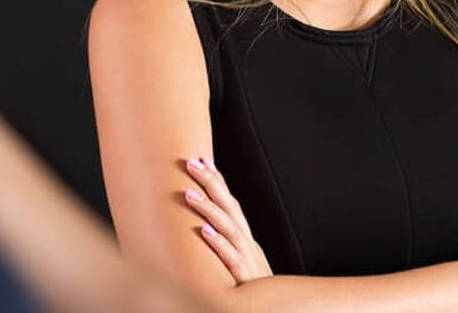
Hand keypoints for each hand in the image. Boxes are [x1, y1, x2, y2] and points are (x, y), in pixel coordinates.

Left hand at [183, 156, 272, 283]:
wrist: (268, 310)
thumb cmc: (250, 286)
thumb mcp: (240, 259)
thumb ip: (227, 244)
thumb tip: (204, 227)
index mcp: (245, 237)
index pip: (230, 202)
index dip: (218, 181)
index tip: (203, 160)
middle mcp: (246, 242)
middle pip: (229, 206)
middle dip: (211, 183)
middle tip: (192, 163)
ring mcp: (246, 258)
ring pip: (228, 228)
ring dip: (209, 209)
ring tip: (189, 194)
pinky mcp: (243, 276)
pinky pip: (230, 257)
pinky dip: (219, 243)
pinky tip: (204, 231)